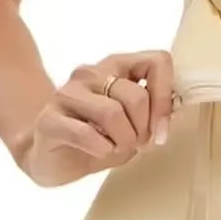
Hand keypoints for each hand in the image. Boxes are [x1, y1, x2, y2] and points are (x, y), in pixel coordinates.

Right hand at [21, 49, 177, 186]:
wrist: (53, 158)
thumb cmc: (98, 139)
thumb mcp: (134, 127)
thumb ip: (153, 114)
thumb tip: (171, 114)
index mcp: (117, 68)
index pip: (156, 62)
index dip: (165, 98)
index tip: (161, 129)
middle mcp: (91, 74)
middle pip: (136, 96)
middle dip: (143, 129)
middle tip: (136, 144)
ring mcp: (67, 93)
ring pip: (112, 113)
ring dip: (123, 140)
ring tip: (116, 148)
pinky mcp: (50, 119)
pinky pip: (86, 134)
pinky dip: (101, 149)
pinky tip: (99, 152)